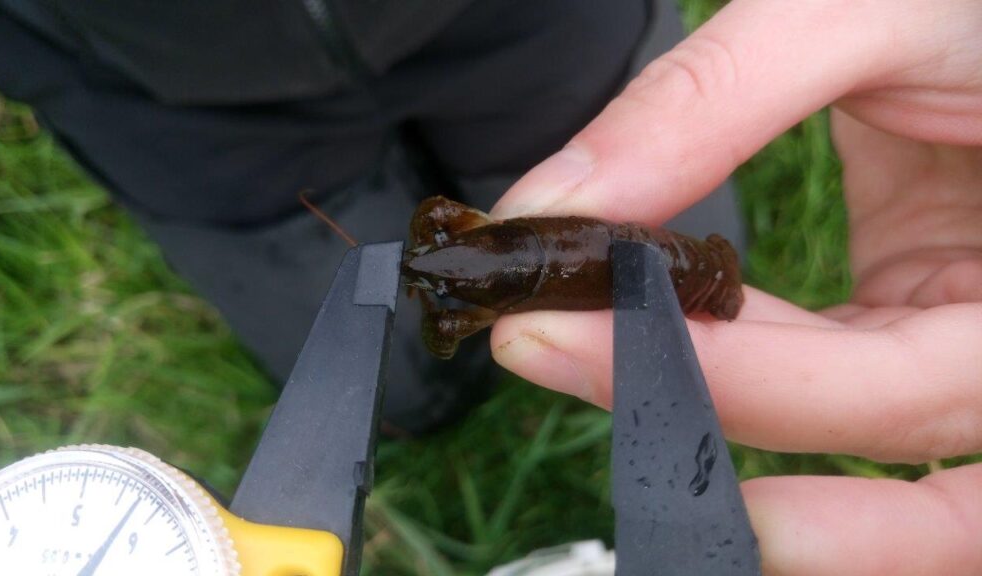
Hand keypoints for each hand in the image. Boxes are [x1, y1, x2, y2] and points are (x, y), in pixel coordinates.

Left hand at [491, 1, 981, 573]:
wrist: (980, 3)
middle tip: (550, 360)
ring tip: (569, 352)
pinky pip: (832, 379)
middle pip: (902, 478)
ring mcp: (965, 339)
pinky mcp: (915, 318)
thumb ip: (715, 103)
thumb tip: (556, 203)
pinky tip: (641, 332)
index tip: (572, 333)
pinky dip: (734, 365)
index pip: (908, 388)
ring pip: (861, 450)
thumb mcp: (868, 13)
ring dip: (711, 417)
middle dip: (713, 433)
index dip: (745, 384)